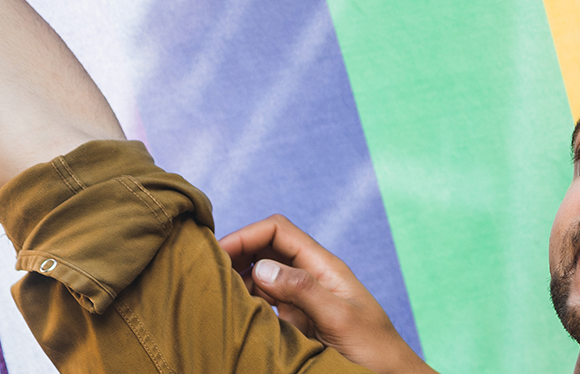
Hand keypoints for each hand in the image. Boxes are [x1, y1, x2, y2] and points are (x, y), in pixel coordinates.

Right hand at [219, 215, 436, 373]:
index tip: (218, 253)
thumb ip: (304, 290)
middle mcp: (309, 276)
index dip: (246, 235)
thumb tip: (262, 268)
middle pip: (264, 249)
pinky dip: (243, 301)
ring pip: (259, 276)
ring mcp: (300, 298)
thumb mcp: (340, 317)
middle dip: (235, 254)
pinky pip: (262, 302)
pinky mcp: (294, 319)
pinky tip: (228, 310)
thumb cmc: (374, 347)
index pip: (278, 232)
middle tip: (205, 273)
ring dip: (235, 279)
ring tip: (210, 292)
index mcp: (323, 266)